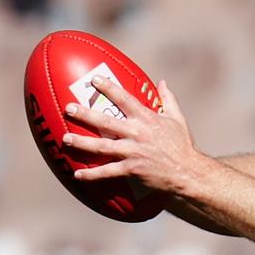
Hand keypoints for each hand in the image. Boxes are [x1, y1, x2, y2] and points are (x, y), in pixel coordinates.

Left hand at [62, 77, 204, 193]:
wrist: (189, 171)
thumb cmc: (183, 145)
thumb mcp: (178, 119)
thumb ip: (168, 100)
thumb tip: (162, 82)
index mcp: (147, 119)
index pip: (125, 99)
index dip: (109, 88)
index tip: (94, 80)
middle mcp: (137, 133)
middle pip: (106, 122)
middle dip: (85, 114)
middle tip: (69, 108)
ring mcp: (133, 152)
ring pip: (102, 146)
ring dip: (82, 143)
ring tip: (65, 138)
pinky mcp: (132, 169)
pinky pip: (108, 171)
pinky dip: (92, 174)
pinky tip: (77, 174)